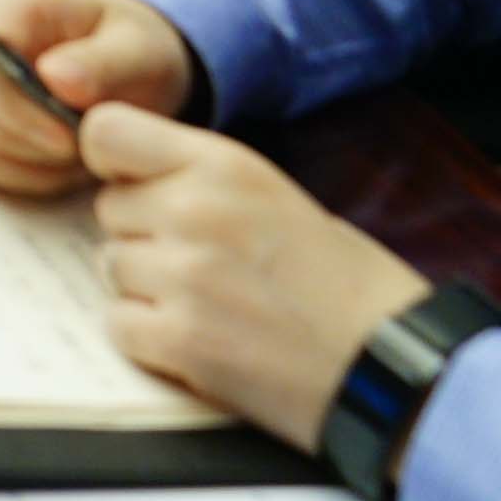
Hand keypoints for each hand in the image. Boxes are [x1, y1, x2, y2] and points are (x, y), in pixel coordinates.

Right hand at [0, 0, 200, 197]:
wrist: (120, 67)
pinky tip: (59, 160)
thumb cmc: (129, 53)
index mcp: (7, 2)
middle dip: (36, 143)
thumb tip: (56, 77)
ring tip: (80, 150)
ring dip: (35, 163)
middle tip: (88, 148)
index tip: (68, 135)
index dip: (11, 102)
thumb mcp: (142, 52)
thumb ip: (104, 62)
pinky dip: (25, 174)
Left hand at [81, 102, 431, 447]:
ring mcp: (183, 277)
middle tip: (207, 264)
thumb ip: (200, 179)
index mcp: (222, 166)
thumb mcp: (274, 196)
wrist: (394, 367)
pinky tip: (204, 340)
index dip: (113, 162)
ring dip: (148, 289)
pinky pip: (119, 324)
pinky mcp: (180, 340)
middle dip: (143, 235)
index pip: (105, 132)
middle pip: (109, 209)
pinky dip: (151, 338)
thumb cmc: (346, 284)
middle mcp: (194, 210)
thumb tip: (129, 177)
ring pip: (111, 267)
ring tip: (215, 305)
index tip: (136, 183)